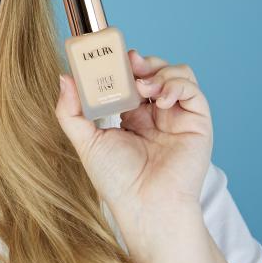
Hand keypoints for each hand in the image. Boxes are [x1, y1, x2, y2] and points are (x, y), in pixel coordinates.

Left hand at [54, 49, 212, 216]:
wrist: (145, 206)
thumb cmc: (116, 180)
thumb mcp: (86, 141)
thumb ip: (70, 110)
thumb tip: (64, 77)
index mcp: (132, 116)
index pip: (129, 78)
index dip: (120, 65)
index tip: (107, 56)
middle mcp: (156, 113)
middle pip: (153, 70)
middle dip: (140, 61)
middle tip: (127, 62)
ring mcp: (178, 116)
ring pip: (176, 74)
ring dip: (158, 71)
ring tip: (142, 87)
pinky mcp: (197, 122)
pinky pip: (192, 90)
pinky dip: (176, 84)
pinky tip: (160, 99)